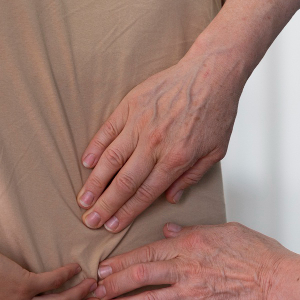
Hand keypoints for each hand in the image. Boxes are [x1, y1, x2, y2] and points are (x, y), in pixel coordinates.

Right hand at [77, 51, 244, 232]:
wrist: (211, 73)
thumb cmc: (216, 111)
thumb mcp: (215, 152)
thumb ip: (192, 177)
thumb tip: (171, 198)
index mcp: (176, 159)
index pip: (145, 194)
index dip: (126, 213)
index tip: (112, 226)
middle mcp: (155, 144)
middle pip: (124, 182)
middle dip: (105, 205)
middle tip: (90, 222)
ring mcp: (140, 124)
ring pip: (110, 159)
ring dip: (94, 182)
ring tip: (83, 200)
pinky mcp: (131, 105)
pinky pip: (107, 131)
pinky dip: (94, 148)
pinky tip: (85, 163)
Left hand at [92, 223, 289, 299]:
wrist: (278, 281)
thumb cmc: (255, 251)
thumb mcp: (222, 229)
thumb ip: (192, 231)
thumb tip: (168, 231)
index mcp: (189, 245)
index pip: (146, 252)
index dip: (121, 261)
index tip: (104, 267)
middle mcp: (185, 269)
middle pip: (140, 275)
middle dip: (114, 283)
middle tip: (95, 289)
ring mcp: (192, 294)